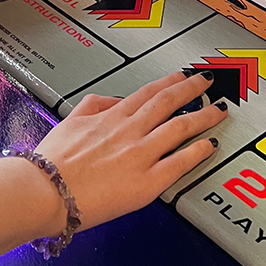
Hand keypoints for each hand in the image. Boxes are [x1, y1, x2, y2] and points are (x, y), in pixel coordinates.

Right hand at [34, 71, 226, 232]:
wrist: (46, 189)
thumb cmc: (52, 161)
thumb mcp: (71, 119)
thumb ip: (95, 105)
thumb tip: (114, 100)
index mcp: (112, 117)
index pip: (149, 92)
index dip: (170, 82)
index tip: (184, 76)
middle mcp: (130, 131)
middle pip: (169, 103)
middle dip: (192, 90)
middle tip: (208, 83)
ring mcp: (141, 155)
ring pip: (180, 128)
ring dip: (203, 117)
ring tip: (218, 111)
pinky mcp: (146, 182)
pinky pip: (179, 163)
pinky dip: (197, 152)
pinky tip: (210, 146)